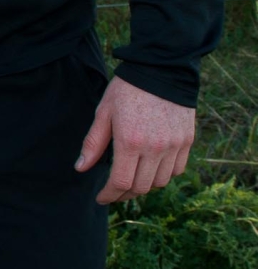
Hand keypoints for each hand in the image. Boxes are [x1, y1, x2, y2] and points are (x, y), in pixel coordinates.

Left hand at [76, 76, 194, 203]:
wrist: (161, 71)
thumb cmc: (127, 90)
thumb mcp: (103, 113)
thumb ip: (93, 143)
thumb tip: (81, 168)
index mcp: (130, 142)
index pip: (120, 182)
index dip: (109, 194)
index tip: (101, 198)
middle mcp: (155, 148)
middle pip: (141, 187)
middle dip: (124, 194)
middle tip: (114, 192)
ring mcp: (175, 146)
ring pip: (160, 182)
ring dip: (144, 186)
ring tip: (131, 180)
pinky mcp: (188, 141)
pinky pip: (177, 169)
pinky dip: (163, 175)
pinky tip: (151, 169)